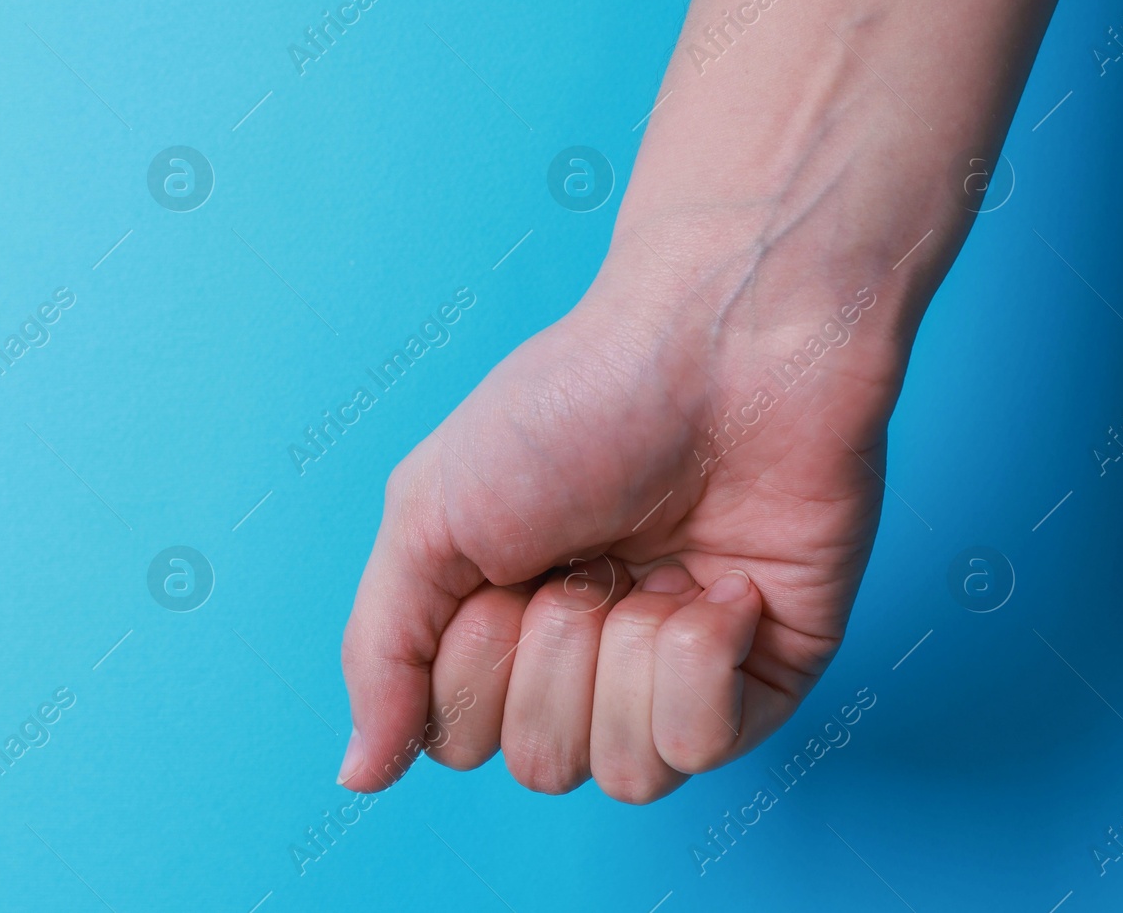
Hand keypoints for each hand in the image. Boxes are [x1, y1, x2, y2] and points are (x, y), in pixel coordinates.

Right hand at [336, 221, 910, 801]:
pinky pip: (705, 751)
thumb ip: (382, 653)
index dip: (473, 665)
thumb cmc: (572, 408)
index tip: (506, 565)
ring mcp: (679, 670)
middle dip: (551, 654)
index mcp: (504, 619)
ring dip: (623, 656)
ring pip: (623, 775)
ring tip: (650, 565)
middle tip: (584, 556)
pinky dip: (699, 661)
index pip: (459, 734)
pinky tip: (721, 586)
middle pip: (539, 762)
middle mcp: (589, 657)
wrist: (720, 346)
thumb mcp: (430, 515)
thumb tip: (356, 776)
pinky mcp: (765, 674)